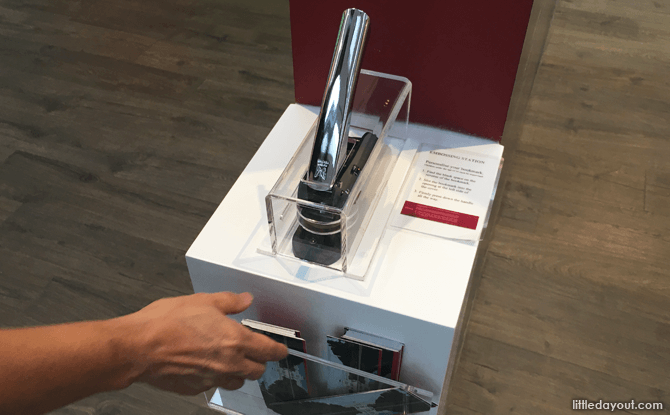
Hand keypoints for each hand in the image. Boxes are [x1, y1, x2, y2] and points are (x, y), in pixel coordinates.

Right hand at [119, 292, 287, 394]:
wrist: (139, 347)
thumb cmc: (166, 324)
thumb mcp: (203, 301)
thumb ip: (229, 302)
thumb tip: (245, 299)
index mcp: (235, 340)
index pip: (269, 351)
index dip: (278, 350)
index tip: (280, 350)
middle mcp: (228, 363)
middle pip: (257, 371)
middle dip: (258, 361)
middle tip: (252, 350)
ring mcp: (212, 378)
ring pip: (237, 382)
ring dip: (239, 372)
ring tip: (229, 358)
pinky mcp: (195, 388)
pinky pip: (214, 385)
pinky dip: (215, 377)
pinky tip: (205, 364)